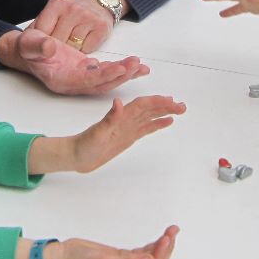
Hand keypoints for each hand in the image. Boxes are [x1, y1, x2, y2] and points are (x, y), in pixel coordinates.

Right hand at [0, 28, 148, 94]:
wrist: (26, 51)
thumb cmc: (26, 47)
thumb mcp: (29, 43)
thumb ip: (39, 46)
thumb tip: (50, 46)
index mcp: (60, 79)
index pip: (86, 81)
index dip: (104, 75)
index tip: (120, 68)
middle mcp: (72, 83)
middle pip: (101, 84)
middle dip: (120, 75)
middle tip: (136, 65)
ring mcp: (80, 78)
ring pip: (106, 81)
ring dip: (124, 74)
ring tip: (141, 66)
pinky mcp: (85, 71)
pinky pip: (106, 73)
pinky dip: (121, 69)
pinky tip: (135, 66)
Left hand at [31, 0, 119, 53]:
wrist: (99, 2)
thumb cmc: (72, 12)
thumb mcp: (54, 12)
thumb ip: (40, 26)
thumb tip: (26, 44)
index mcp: (56, 4)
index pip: (42, 32)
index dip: (42, 41)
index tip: (45, 43)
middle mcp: (72, 9)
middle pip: (57, 42)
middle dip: (57, 47)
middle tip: (60, 44)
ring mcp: (88, 18)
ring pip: (72, 48)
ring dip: (71, 50)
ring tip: (72, 41)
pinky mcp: (101, 28)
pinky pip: (87, 50)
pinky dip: (84, 50)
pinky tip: (84, 42)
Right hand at [42, 226, 179, 258]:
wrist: (63, 258)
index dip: (161, 254)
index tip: (166, 239)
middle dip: (165, 248)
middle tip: (172, 231)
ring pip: (149, 256)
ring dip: (161, 244)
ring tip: (171, 230)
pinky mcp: (122, 257)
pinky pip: (141, 251)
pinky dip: (151, 244)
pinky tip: (160, 237)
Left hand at [70, 95, 185, 172]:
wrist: (76, 156)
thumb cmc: (84, 145)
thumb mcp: (97, 133)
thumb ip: (109, 118)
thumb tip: (118, 102)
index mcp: (121, 116)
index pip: (143, 105)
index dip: (157, 102)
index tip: (172, 102)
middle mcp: (126, 119)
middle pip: (149, 108)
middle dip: (166, 105)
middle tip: (183, 106)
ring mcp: (128, 127)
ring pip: (150, 116)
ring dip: (164, 112)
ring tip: (180, 110)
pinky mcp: (128, 136)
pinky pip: (146, 128)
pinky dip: (157, 123)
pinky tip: (167, 121)